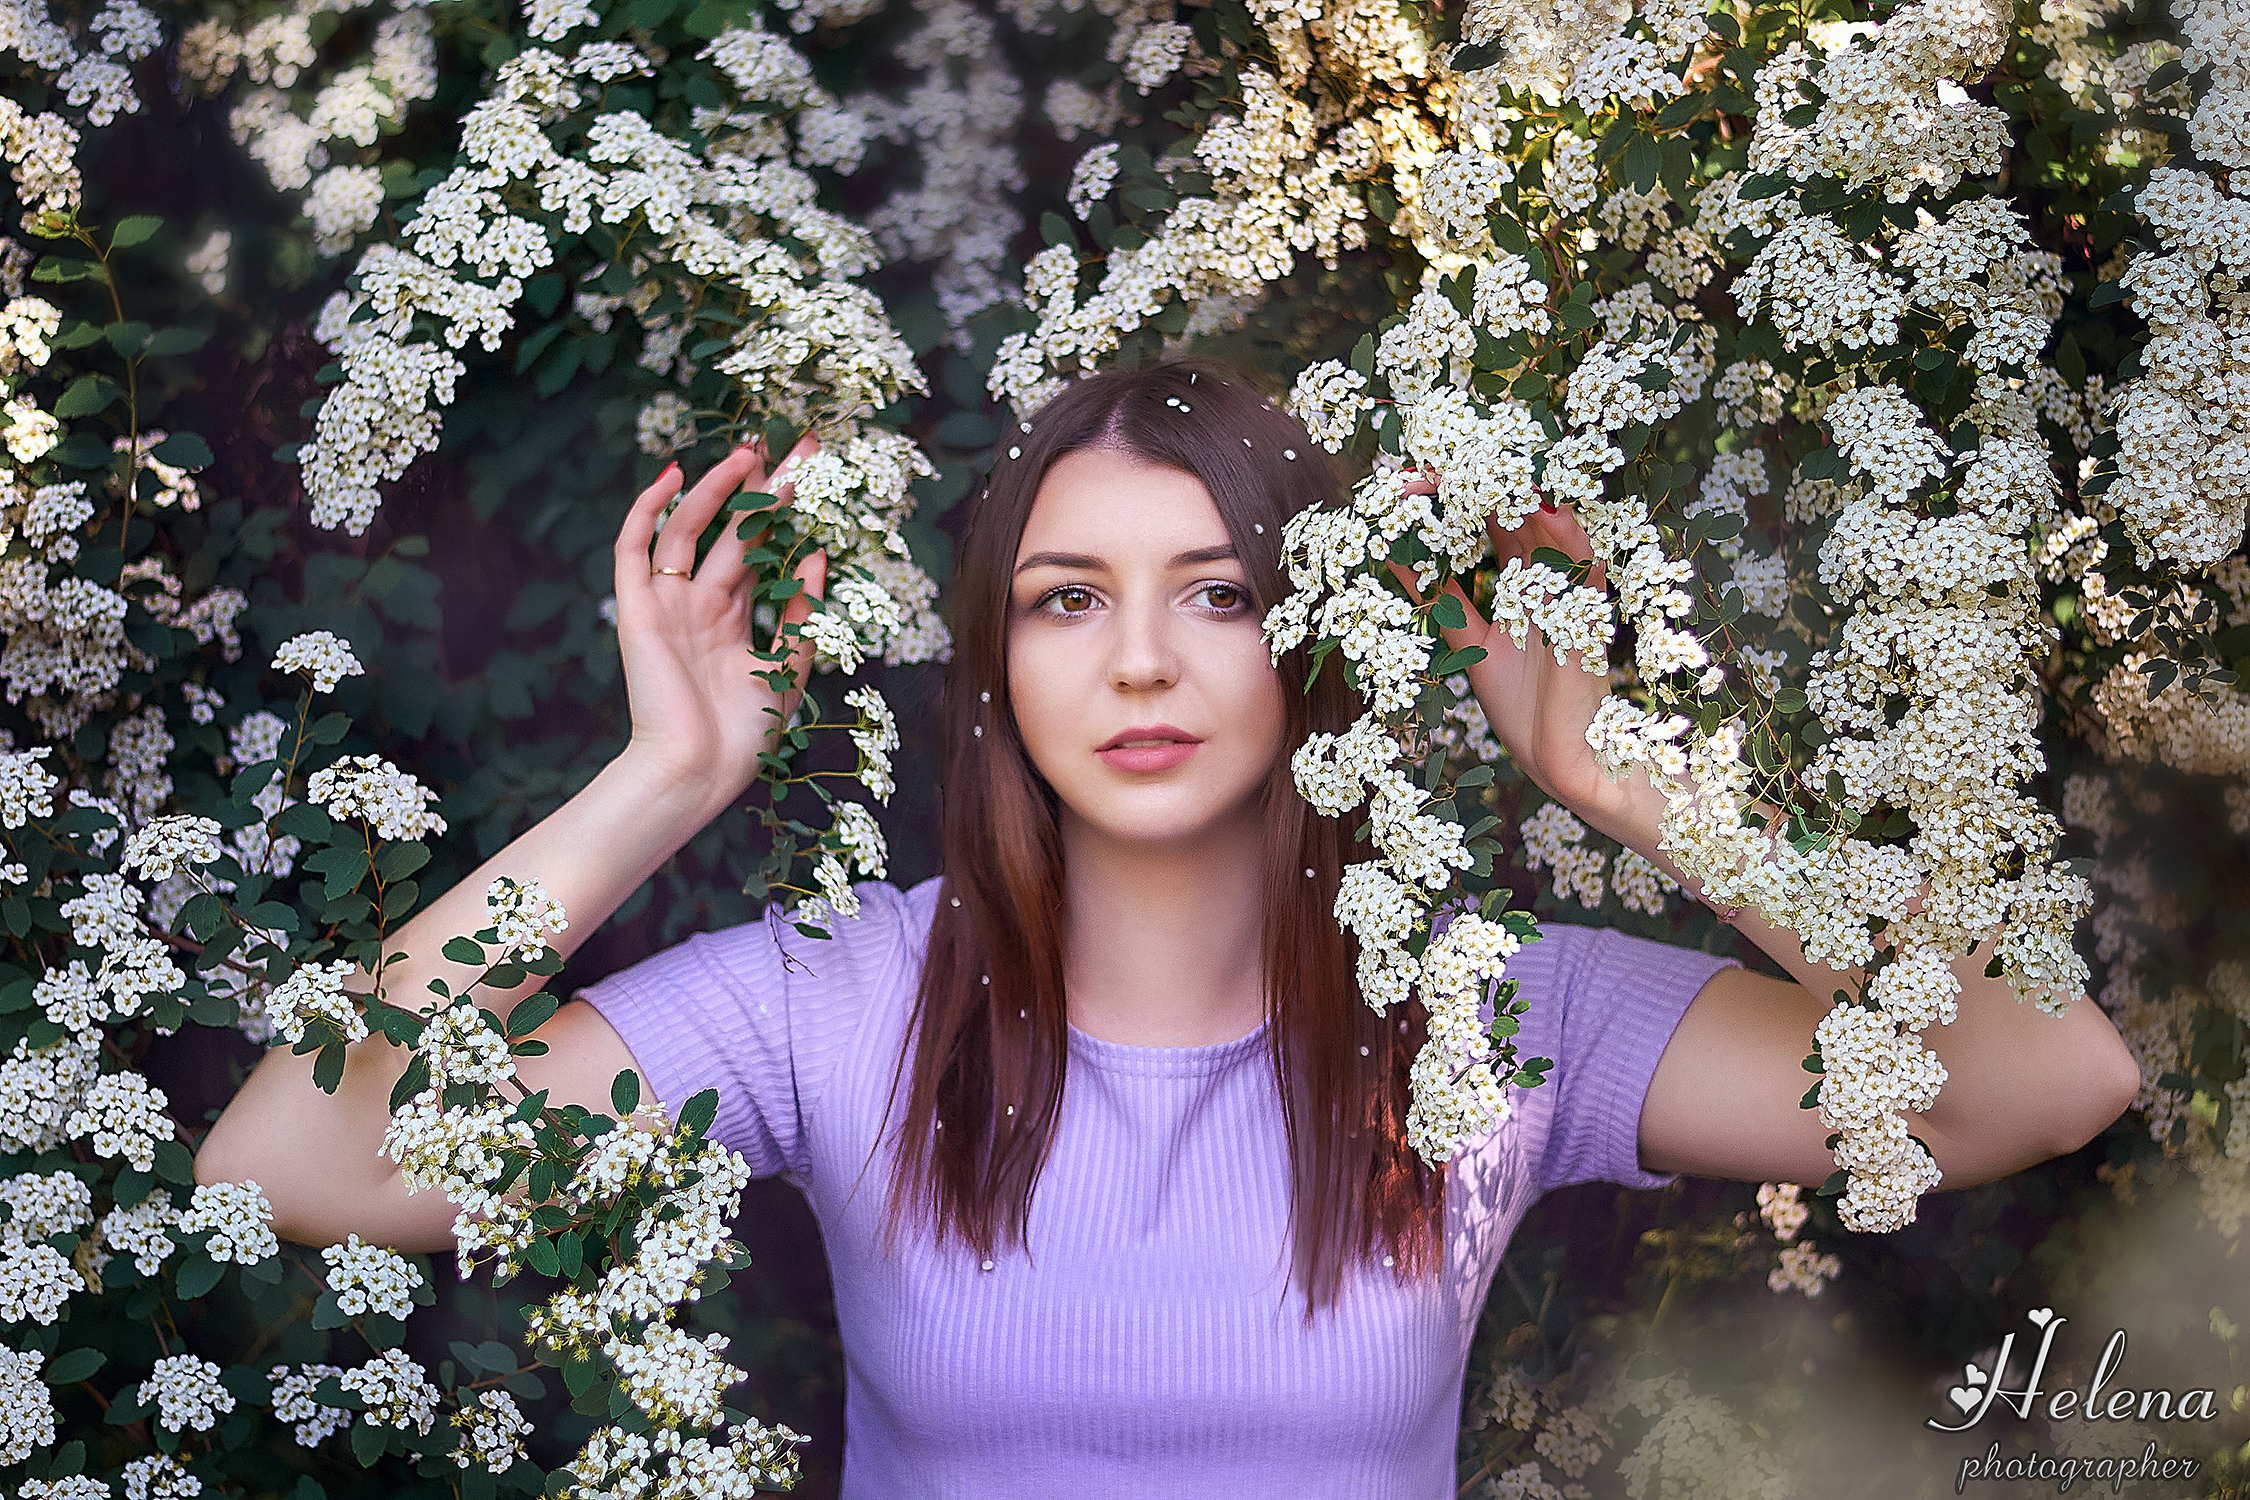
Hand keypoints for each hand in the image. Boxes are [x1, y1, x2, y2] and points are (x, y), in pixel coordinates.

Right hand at [610, 433, 826, 805]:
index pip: (760, 550)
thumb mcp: (787, 668)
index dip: (785, 513)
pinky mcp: (636, 609)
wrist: (697, 771)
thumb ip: (800, 612)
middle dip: (765, 488)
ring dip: (717, 489)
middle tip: (798, 445)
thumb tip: (817, 555)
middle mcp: (698, 604)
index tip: (817, 473)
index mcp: (731, 620)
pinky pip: (634, 549)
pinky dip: (648, 510)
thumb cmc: (743, 737)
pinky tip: (675, 476)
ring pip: (689, 529)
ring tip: (749, 451)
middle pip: (732, 531)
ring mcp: (666, 604)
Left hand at [1389, 472, 1616, 812]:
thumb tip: (1393, 560)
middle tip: (1429, 463)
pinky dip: (1568, 535)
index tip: (1405, 481)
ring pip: (1551, 526)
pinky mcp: (1592, 618)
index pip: (1487, 521)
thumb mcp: (1470, 645)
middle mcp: (1548, 578)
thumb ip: (1441, 603)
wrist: (1562, 761)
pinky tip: (1543, 506)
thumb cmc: (1523, 707)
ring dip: (1518, 492)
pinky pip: (1585, 566)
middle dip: (1473, 483)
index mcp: (1521, 582)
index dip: (1451, 496)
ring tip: (1481, 462)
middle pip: (1516, 511)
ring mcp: (1571, 593)